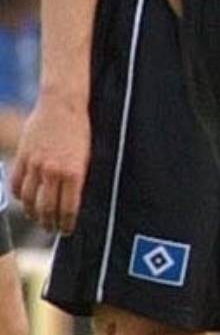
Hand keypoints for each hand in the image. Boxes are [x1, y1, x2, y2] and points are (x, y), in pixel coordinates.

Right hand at [14, 91, 92, 233]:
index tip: (68, 230)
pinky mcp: (22, 157)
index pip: (68, 208)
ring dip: (33, 214)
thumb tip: (75, 201)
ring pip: (29, 200)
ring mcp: (35, 164)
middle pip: (46, 208)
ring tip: (39, 218)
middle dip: (50, 223)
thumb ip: (80, 178)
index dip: (67, 223)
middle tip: (53, 228)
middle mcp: (52, 171)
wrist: (63, 104)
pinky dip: (20, 196)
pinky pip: (16, 184)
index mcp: (74, 172)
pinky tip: (26, 200)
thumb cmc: (82, 129)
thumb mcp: (88, 155)